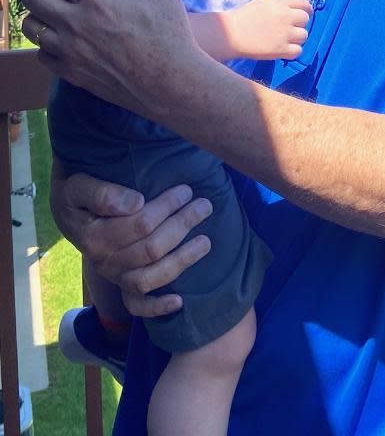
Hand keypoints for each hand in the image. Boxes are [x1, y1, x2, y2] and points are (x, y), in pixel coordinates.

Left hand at [16, 0, 207, 120]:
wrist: (171, 85)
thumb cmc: (171, 37)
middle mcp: (76, 24)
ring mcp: (70, 51)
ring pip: (31, 26)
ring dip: (35, 13)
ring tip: (47, 10)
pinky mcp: (72, 74)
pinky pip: (41, 54)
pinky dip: (44, 43)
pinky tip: (57, 39)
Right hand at [51, 163, 212, 317]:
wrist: (68, 212)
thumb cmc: (78, 195)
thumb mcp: (78, 186)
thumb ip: (102, 194)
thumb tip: (136, 203)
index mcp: (95, 237)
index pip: (139, 225)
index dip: (166, 207)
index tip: (186, 190)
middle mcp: (105, 262)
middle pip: (151, 249)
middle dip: (182, 226)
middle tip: (204, 205)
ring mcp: (115, 277)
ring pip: (150, 278)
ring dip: (181, 261)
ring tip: (206, 241)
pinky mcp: (122, 286)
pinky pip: (138, 306)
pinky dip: (157, 307)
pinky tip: (180, 301)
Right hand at [224, 0, 312, 59]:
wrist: (231, 34)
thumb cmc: (246, 17)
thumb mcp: (265, 2)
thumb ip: (282, 4)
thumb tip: (300, 9)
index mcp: (280, 2)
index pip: (304, 3)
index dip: (306, 9)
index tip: (305, 14)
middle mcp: (285, 16)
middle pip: (305, 19)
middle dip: (299, 24)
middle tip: (289, 28)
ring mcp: (284, 33)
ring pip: (304, 35)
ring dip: (297, 38)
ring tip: (284, 39)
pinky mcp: (281, 49)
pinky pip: (298, 51)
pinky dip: (292, 51)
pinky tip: (283, 49)